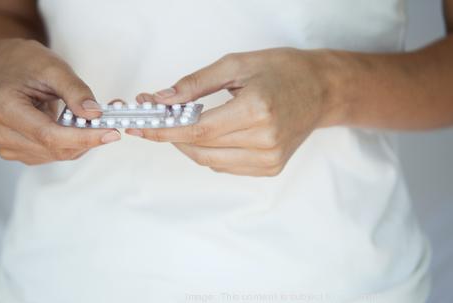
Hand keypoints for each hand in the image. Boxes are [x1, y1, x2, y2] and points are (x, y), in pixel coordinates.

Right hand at [0, 39, 120, 164]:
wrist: (6, 68)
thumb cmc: (26, 64)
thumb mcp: (54, 68)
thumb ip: (75, 91)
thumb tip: (93, 114)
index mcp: (4, 108)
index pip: (49, 135)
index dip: (83, 137)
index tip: (111, 133)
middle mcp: (0, 132)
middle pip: (55, 149)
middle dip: (88, 138)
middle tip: (112, 123)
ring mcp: (8, 145)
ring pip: (58, 155)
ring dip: (82, 141)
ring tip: (93, 120)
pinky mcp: (18, 151)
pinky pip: (54, 154)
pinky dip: (72, 143)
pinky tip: (76, 126)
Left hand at [127, 49, 344, 175]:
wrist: (321, 90)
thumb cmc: (283, 71)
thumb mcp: (236, 64)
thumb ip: (195, 84)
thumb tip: (163, 99)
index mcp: (257, 110)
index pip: (198, 129)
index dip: (165, 130)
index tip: (141, 127)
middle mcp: (265, 140)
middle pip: (201, 147)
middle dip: (171, 135)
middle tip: (154, 120)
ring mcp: (269, 159)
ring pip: (210, 161)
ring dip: (188, 145)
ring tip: (180, 125)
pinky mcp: (270, 168)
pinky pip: (225, 166)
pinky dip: (208, 152)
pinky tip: (208, 135)